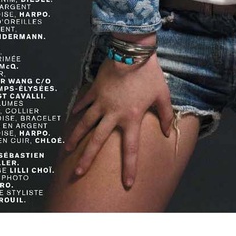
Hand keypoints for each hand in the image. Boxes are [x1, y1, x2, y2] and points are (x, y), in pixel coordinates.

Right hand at [63, 53, 173, 187]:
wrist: (132, 52)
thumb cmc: (149, 74)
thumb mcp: (162, 95)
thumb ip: (165, 115)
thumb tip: (168, 132)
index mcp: (131, 117)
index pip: (131, 148)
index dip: (130, 167)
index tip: (128, 183)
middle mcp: (114, 114)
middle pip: (98, 141)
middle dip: (87, 159)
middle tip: (78, 174)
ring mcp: (102, 102)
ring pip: (85, 123)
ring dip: (75, 137)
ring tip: (67, 149)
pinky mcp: (95, 90)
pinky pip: (84, 102)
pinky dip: (78, 109)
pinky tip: (71, 116)